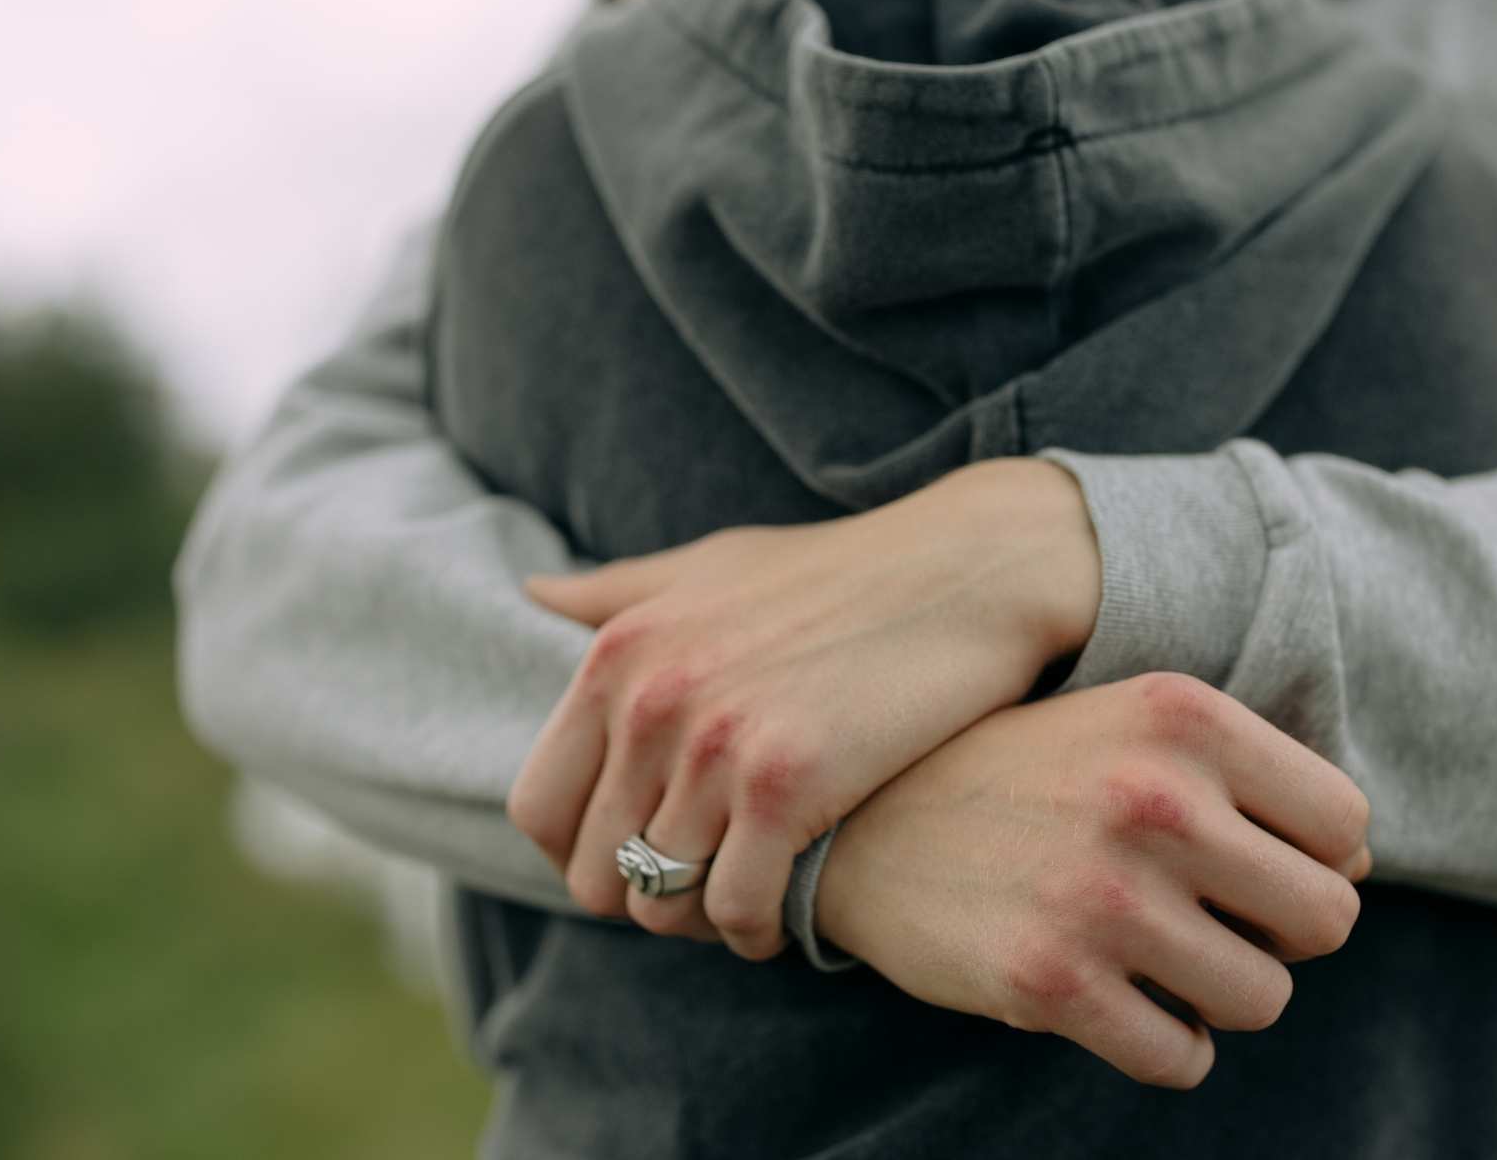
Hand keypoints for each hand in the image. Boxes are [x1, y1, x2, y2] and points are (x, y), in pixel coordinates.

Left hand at [505, 458, 1101, 958]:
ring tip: (746, 901)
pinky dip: (756, 931)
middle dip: (646, 897)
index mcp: (618, 653)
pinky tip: (786, 913)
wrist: (964, 571)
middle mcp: (650, 700)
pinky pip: (736, 909)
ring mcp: (715, 745)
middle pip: (595, 872)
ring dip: (703, 919)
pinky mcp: (787, 784)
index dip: (578, 854)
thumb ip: (619, 593)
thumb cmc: (838, 572)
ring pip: (663, 901)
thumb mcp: (712, 566)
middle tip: (703, 888)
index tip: (635, 859)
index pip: (539, 806)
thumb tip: (532, 594)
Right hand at [815, 673, 1372, 1089]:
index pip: (1346, 823)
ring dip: (1220, 994)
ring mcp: (1101, 893)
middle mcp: (1153, 796)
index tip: (1247, 861)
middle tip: (1209, 920)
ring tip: (1159, 960)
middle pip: (1326, 919)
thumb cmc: (1027, 774)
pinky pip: (1181, 1057)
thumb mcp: (1131, 730)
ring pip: (1263, 999)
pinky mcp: (1051, 982)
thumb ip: (1246, 777)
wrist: (866, 821)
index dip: (1309, 857)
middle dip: (1276, 933)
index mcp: (1183, 715)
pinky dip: (1166, 1046)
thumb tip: (1362, 862)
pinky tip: (1120, 1004)